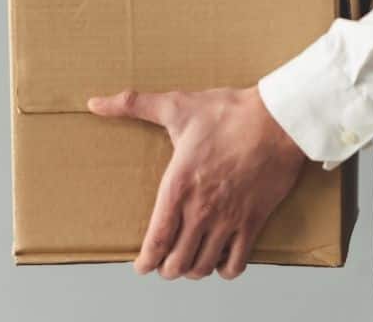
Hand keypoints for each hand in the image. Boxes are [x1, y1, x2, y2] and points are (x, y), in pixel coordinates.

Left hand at [87, 86, 305, 279]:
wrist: (278, 120)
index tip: (142, 266)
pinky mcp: (253, 221)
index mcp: (178, 186)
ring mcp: (228, 219)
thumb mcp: (176, 106)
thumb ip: (132, 105)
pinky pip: (237, 263)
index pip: (156, 240)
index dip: (146, 261)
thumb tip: (95, 103)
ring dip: (193, 270)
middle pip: (177, 262)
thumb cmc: (229, 113)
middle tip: (165, 263)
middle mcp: (201, 210)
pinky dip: (226, 269)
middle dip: (167, 268)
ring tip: (189, 262)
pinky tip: (221, 259)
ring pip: (203, 266)